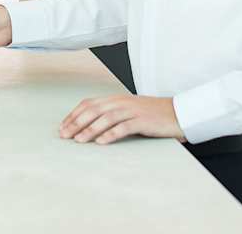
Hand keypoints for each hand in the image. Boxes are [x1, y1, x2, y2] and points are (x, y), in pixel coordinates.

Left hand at [59, 95, 184, 143]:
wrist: (178, 113)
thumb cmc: (152, 115)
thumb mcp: (129, 111)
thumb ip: (112, 115)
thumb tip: (90, 127)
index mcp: (115, 99)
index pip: (89, 103)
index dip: (74, 114)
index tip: (62, 126)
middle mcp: (121, 102)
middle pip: (93, 110)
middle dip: (76, 122)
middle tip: (64, 135)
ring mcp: (132, 110)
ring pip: (105, 118)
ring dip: (89, 129)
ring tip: (78, 140)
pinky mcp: (142, 121)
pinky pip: (123, 127)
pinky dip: (110, 134)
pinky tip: (101, 142)